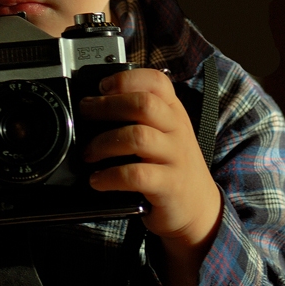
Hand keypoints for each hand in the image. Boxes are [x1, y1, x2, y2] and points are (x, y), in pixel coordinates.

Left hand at [80, 68, 221, 248]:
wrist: (199, 207)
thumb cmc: (171, 164)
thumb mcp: (163, 132)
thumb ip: (138, 116)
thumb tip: (92, 105)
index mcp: (173, 111)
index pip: (157, 81)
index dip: (126, 79)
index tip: (102, 86)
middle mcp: (177, 129)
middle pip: (144, 104)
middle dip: (107, 106)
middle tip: (85, 113)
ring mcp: (176, 157)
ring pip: (138, 137)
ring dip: (104, 142)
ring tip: (88, 152)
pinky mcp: (170, 186)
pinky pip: (136, 175)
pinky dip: (110, 176)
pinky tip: (98, 180)